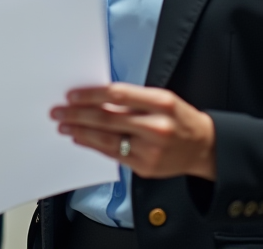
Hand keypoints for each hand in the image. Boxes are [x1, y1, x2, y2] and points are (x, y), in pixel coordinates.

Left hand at [51, 83, 215, 180]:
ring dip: (80, 132)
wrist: (204, 147)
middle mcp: (156, 127)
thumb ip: (132, 99)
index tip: (72, 95)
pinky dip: (94, 146)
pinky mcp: (145, 167)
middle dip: (78, 115)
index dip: (91, 95)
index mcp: (161, 103)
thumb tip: (96, 98)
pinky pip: (113, 155)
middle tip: (58, 111)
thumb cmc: (179, 119)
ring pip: (107, 140)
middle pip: (108, 119)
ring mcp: (150, 150)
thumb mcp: (162, 99)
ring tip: (64, 126)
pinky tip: (81, 139)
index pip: (118, 95)